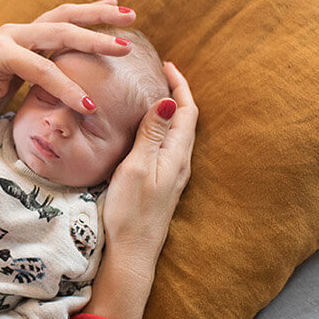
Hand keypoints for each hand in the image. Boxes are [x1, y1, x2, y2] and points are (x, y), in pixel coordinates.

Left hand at [0, 0, 137, 128]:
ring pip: (65, 18)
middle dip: (94, 40)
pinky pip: (63, 22)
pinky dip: (88, 15)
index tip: (90, 108)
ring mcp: (23, 34)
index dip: (66, 86)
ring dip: (98, 15)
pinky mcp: (31, 38)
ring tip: (129, 15)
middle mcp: (13, 34)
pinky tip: (110, 7)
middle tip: (126, 49)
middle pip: (59, 29)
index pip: (41, 67)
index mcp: (1, 49)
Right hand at [84, 62, 197, 318]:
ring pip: (177, 134)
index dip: (180, 85)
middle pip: (187, 120)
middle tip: (158, 73)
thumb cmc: (131, 212)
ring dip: (169, 111)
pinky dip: (160, 129)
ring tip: (151, 94)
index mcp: (177, 155)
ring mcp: (172, 176)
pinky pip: (167, 147)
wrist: (131, 254)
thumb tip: (169, 100)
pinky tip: (145, 130)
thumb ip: (152, 134)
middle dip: (176, 93)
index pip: (188, 111)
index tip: (166, 64)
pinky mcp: (161, 185)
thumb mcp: (138, 167)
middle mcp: (180, 164)